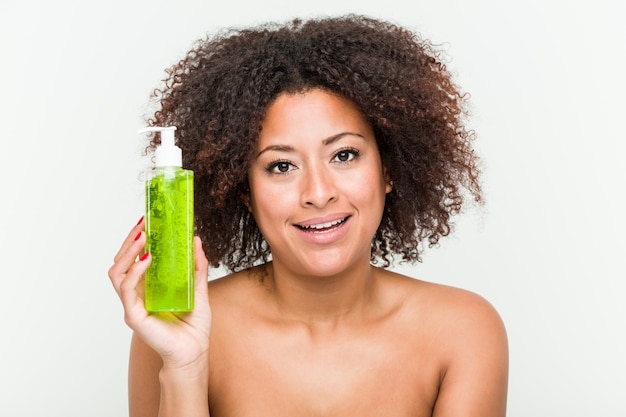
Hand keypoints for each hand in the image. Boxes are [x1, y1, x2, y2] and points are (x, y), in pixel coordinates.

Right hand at [108, 217, 211, 369]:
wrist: (195, 351)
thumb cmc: (194, 325)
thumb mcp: (199, 288)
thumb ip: (197, 266)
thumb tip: (196, 240)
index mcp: (147, 287)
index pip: (133, 259)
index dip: (135, 240)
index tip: (145, 221)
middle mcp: (136, 294)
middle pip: (121, 262)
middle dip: (129, 241)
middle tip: (143, 225)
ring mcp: (132, 304)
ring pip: (117, 272)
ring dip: (128, 252)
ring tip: (143, 238)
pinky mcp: (134, 315)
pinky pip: (126, 289)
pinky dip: (134, 271)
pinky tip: (146, 260)